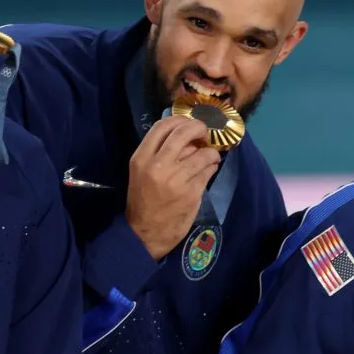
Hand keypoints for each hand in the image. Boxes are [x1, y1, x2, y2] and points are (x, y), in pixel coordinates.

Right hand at [126, 116, 220, 260]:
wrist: (145, 233)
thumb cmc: (143, 200)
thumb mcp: (141, 172)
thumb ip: (159, 153)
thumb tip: (186, 135)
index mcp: (141, 158)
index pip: (163, 125)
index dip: (181, 119)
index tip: (189, 123)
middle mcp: (158, 164)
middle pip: (184, 132)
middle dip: (200, 128)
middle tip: (205, 133)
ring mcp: (176, 179)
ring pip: (203, 153)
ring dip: (210, 152)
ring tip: (210, 156)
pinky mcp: (191, 192)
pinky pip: (208, 170)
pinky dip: (212, 167)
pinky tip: (209, 169)